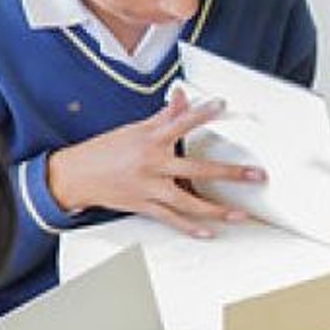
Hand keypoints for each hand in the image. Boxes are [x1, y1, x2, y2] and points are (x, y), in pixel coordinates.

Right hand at [44, 88, 265, 235]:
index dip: (202, 113)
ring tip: (240, 215)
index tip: (222, 106)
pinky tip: (209, 232)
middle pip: (197, 170)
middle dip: (229, 174)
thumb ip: (163, 116)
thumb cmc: (104, 151)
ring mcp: (149, 188)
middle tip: (255, 175)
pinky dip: (190, 228)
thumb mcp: (134, 129)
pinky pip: (171, 219)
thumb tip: (182, 97)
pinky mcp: (144, 205)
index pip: (181, 123)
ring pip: (189, 202)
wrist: (74, 175)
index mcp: (150, 140)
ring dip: (217, 210)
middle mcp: (152, 164)